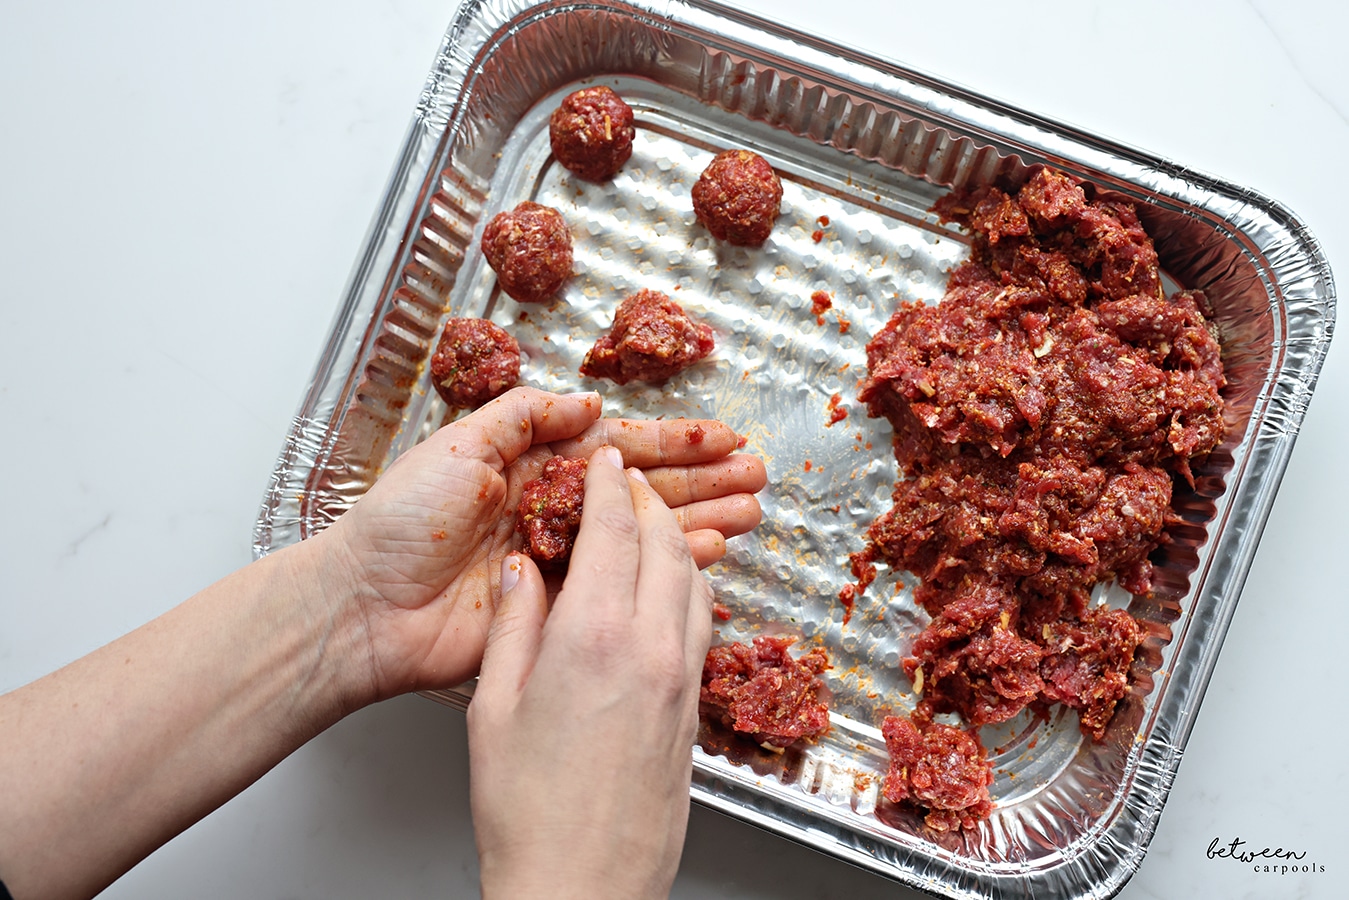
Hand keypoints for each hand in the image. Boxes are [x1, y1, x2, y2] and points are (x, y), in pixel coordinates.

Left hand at [314, 387, 764, 702]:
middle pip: (646, 491)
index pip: (620, 448)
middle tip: (757, 476)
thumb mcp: (460, 444)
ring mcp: (563, 558)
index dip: (674, 443)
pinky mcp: (562, 605)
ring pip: (647, 536)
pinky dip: (670, 570)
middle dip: (704, 482)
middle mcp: (557, 508)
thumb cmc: (402, 521)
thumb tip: (588, 401)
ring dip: (700, 522)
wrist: (368, 605)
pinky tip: (709, 557)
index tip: (723, 438)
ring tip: (751, 513)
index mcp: (534, 464)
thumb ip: (525, 416)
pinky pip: (626, 582)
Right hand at [468, 445, 713, 899]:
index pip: (614, 531)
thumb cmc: (526, 811)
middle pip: (666, 544)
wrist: (581, 887)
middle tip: (630, 478)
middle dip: (649, 500)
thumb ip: (513, 625)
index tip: (606, 459)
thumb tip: (520, 572)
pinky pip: (702, 625)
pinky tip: (671, 593)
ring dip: (677, 540)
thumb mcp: (493, 707)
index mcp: (593, 637)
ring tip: (656, 523)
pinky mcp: (693, 711)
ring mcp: (681, 680)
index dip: (611, 484)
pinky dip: (689, 588)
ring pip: (695, 582)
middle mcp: (651, 649)